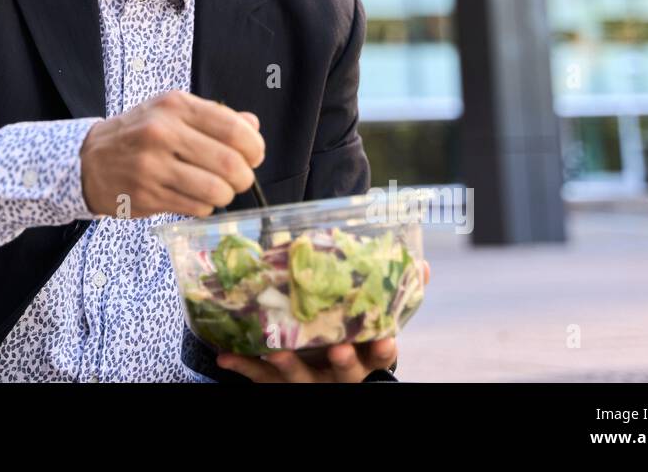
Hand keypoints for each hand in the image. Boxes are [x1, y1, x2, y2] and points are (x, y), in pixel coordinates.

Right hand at [79, 90, 263, 217]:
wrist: (89, 160)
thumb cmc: (139, 133)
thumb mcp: (172, 112)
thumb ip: (215, 117)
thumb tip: (253, 127)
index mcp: (174, 106)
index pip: (233, 129)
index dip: (254, 147)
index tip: (254, 156)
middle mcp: (162, 133)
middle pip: (230, 164)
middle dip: (244, 177)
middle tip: (240, 180)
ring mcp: (152, 166)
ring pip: (216, 191)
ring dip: (226, 195)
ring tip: (218, 190)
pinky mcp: (147, 195)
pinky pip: (197, 208)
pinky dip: (205, 206)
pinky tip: (194, 197)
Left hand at [215, 260, 430, 381]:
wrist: (325, 377)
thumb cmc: (352, 338)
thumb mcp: (373, 323)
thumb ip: (398, 295)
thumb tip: (423, 265)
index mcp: (364, 356)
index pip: (381, 355)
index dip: (384, 349)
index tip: (387, 339)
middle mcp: (338, 373)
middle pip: (344, 372)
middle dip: (342, 361)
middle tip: (338, 349)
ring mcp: (308, 380)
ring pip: (299, 377)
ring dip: (288, 365)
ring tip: (276, 351)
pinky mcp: (278, 382)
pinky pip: (260, 377)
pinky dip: (244, 366)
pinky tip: (224, 356)